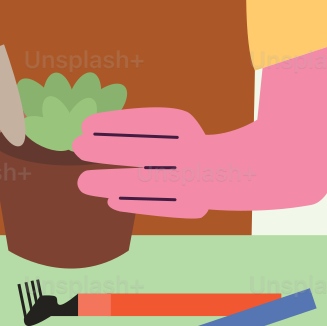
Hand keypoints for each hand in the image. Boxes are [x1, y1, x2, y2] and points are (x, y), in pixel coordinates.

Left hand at [72, 108, 315, 217]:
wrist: (251, 172)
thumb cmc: (199, 144)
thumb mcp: (178, 127)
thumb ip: (147, 128)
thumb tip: (113, 121)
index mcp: (188, 128)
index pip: (146, 124)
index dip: (114, 124)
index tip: (86, 124)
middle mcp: (192, 154)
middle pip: (143, 152)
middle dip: (107, 149)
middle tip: (75, 145)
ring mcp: (194, 182)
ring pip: (148, 183)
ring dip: (112, 182)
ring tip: (81, 182)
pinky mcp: (194, 203)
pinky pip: (161, 204)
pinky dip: (136, 203)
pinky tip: (112, 200)